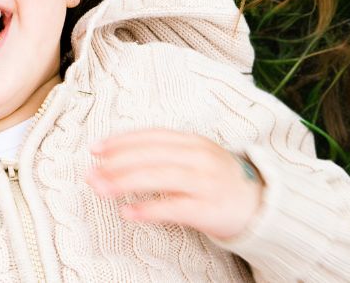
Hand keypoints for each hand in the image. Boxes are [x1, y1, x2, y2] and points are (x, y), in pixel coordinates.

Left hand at [85, 128, 264, 240]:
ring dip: (124, 183)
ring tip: (100, 188)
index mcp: (192, 141)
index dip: (121, 140)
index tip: (95, 148)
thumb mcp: (194, 156)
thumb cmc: (217, 180)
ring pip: (158, 177)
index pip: (151, 136)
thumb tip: (117, 156)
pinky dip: (148, 209)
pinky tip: (127, 212)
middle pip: (150, 155)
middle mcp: (198, 157)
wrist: (260, 205)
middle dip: (116, 163)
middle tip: (90, 172)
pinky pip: (173, 208)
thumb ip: (164, 153)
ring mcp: (205, 182)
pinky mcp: (209, 209)